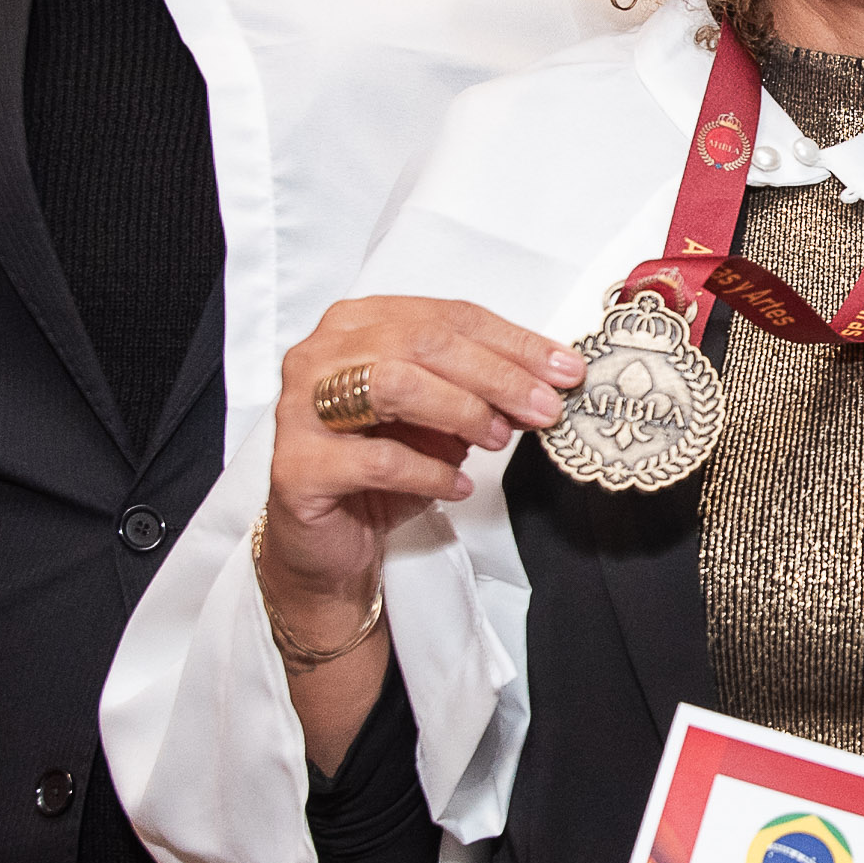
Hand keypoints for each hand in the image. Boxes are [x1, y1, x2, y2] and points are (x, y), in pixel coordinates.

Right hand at [264, 298, 581, 763]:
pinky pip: (376, 460)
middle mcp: (319, 354)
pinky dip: (429, 472)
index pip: (445, 316)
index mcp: (355, 324)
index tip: (565, 370)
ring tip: (498, 440)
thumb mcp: (443, 419)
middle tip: (544, 408)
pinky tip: (457, 486)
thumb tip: (549, 382)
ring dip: (462, 411)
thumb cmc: (383, 467)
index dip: (513, 342)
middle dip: (497, 375)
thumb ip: (484, 392)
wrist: (330, 545)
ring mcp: (300, 408)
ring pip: (394, 385)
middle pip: (422, 342)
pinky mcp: (298, 467)